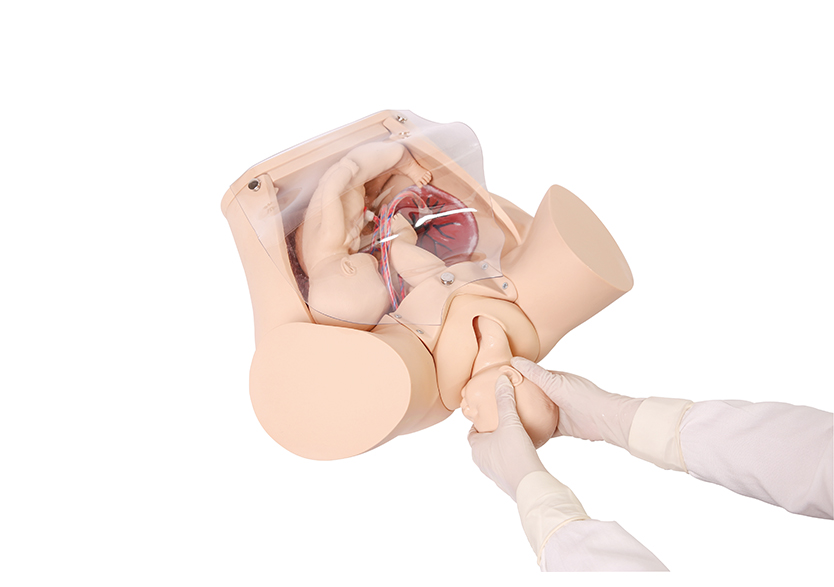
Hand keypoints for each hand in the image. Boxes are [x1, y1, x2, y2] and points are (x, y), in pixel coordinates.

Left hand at [467, 375, 546, 499]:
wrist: (532, 486)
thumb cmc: (516, 454)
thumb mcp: (510, 422)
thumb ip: (505, 400)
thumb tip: (502, 378)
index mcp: (476, 449)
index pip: (472, 431)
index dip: (480, 421)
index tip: (490, 412)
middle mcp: (483, 462)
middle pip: (484, 441)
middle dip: (493, 430)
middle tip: (504, 418)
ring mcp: (496, 473)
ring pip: (497, 452)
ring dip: (504, 442)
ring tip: (516, 431)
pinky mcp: (509, 480)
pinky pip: (508, 461)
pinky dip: (513, 453)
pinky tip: (527, 446)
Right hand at [511, 357, 642, 449]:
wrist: (606, 420)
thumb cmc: (584, 398)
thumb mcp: (556, 384)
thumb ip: (536, 374)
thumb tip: (515, 361)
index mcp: (555, 380)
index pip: (531, 376)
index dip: (516, 377)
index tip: (498, 380)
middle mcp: (556, 394)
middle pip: (532, 396)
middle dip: (518, 398)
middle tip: (496, 402)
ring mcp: (559, 411)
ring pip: (537, 413)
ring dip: (525, 415)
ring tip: (504, 418)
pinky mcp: (561, 427)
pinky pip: (544, 428)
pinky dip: (534, 430)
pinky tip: (520, 433)